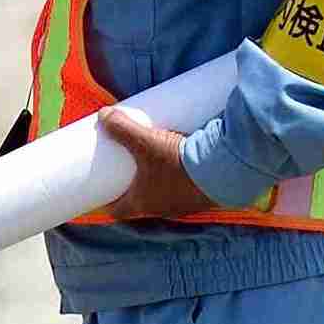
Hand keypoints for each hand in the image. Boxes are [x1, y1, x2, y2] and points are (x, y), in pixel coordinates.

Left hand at [95, 103, 215, 223]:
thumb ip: (123, 127)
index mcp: (142, 204)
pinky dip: (176, 180)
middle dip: (130, 186)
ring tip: (150, 162)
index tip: (99, 186)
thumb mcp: (146, 141)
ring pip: (161, 195)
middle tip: (124, 168)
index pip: (117, 210)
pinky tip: (178, 164)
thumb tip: (102, 114)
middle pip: (139, 201)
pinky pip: (182, 190)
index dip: (106, 199)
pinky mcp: (199, 196)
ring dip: (154, 182)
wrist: (223, 172)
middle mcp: (161, 209)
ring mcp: (181, 205)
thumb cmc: (178, 163)